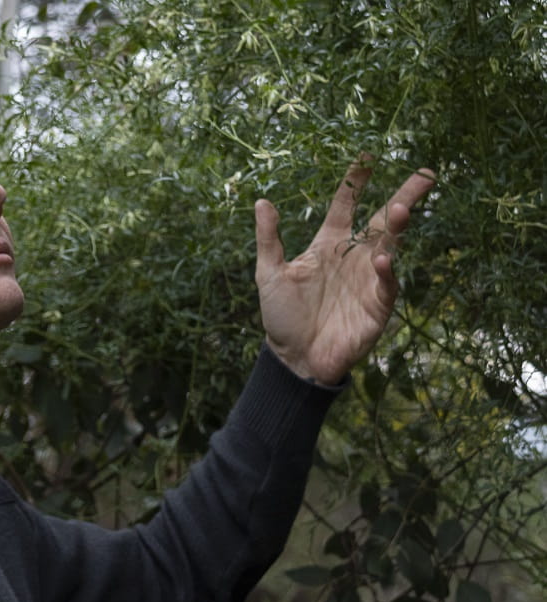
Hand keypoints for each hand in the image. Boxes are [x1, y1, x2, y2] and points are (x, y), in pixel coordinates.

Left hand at [254, 160, 434, 383]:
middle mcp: (353, 258)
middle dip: (404, 197)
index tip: (366, 157)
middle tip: (425, 174)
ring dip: (397, 228)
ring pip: (390, 247)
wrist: (293, 359)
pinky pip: (386, 285)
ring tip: (402, 208)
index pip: (345, 207)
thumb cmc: (281, 317)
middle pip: (382, 221)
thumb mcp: (269, 273)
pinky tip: (384, 260)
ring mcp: (368, 280)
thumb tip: (261, 201)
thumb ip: (268, 239)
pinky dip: (387, 272)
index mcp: (328, 245)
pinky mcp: (377, 306)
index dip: (354, 183)